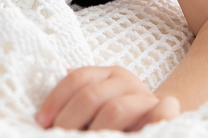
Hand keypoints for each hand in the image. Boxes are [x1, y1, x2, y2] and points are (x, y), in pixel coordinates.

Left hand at [35, 66, 179, 131]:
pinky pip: (162, 111)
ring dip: (95, 130)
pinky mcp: (166, 112)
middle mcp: (127, 81)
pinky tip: (137, 132)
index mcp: (108, 74)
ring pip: (115, 110)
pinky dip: (153, 118)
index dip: (56, 99)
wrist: (153, 120)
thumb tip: (41, 115)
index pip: (78, 78)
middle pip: (91, 96)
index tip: (42, 122)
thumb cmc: (116, 119)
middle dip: (69, 120)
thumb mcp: (96, 106)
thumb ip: (77, 102)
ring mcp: (146, 97)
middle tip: (58, 136)